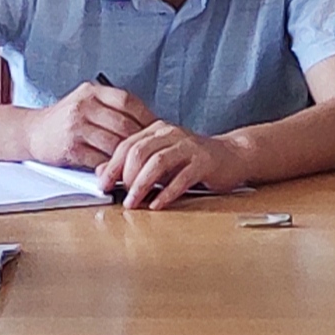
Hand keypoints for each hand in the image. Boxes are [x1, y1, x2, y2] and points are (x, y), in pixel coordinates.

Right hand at [22, 83, 155, 167]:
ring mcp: (76, 127)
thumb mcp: (86, 103)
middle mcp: (84, 106)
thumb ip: (111, 109)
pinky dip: (111, 167)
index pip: (127, 101)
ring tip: (139, 164)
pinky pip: (99, 160)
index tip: (158, 129)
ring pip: (114, 144)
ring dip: (128, 157)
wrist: (32, 131)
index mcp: (92, 92)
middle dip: (141, 141)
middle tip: (152, 151)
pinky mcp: (70, 148)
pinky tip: (118, 171)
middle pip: (124, 124)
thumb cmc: (65, 119)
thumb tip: (147, 123)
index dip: (146, 116)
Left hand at [99, 119, 235, 208]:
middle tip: (119, 195)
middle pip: (139, 151)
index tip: (102, 185)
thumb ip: (132, 165)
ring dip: (141, 185)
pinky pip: (182, 178)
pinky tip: (157, 204)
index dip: (112, 166)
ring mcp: (189, 146)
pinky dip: (166, 193)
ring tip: (133, 202)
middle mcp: (171, 133)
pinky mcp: (204, 162)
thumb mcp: (159, 160)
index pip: (127, 145)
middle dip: (124, 176)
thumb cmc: (192, 160)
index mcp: (157, 130)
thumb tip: (102, 174)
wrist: (232, 156)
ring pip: (158, 163)